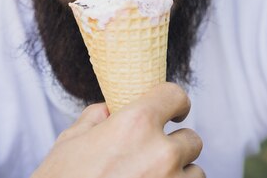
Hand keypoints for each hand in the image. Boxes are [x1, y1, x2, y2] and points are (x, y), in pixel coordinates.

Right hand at [31, 82, 203, 177]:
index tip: (174, 112)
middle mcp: (161, 152)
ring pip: (195, 173)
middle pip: (191, 139)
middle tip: (153, 157)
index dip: (174, 102)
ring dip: (179, 175)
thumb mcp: (70, 143)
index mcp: (135, 124)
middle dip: (174, 145)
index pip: (175, 96)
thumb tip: (108, 110)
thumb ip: (95, 119)